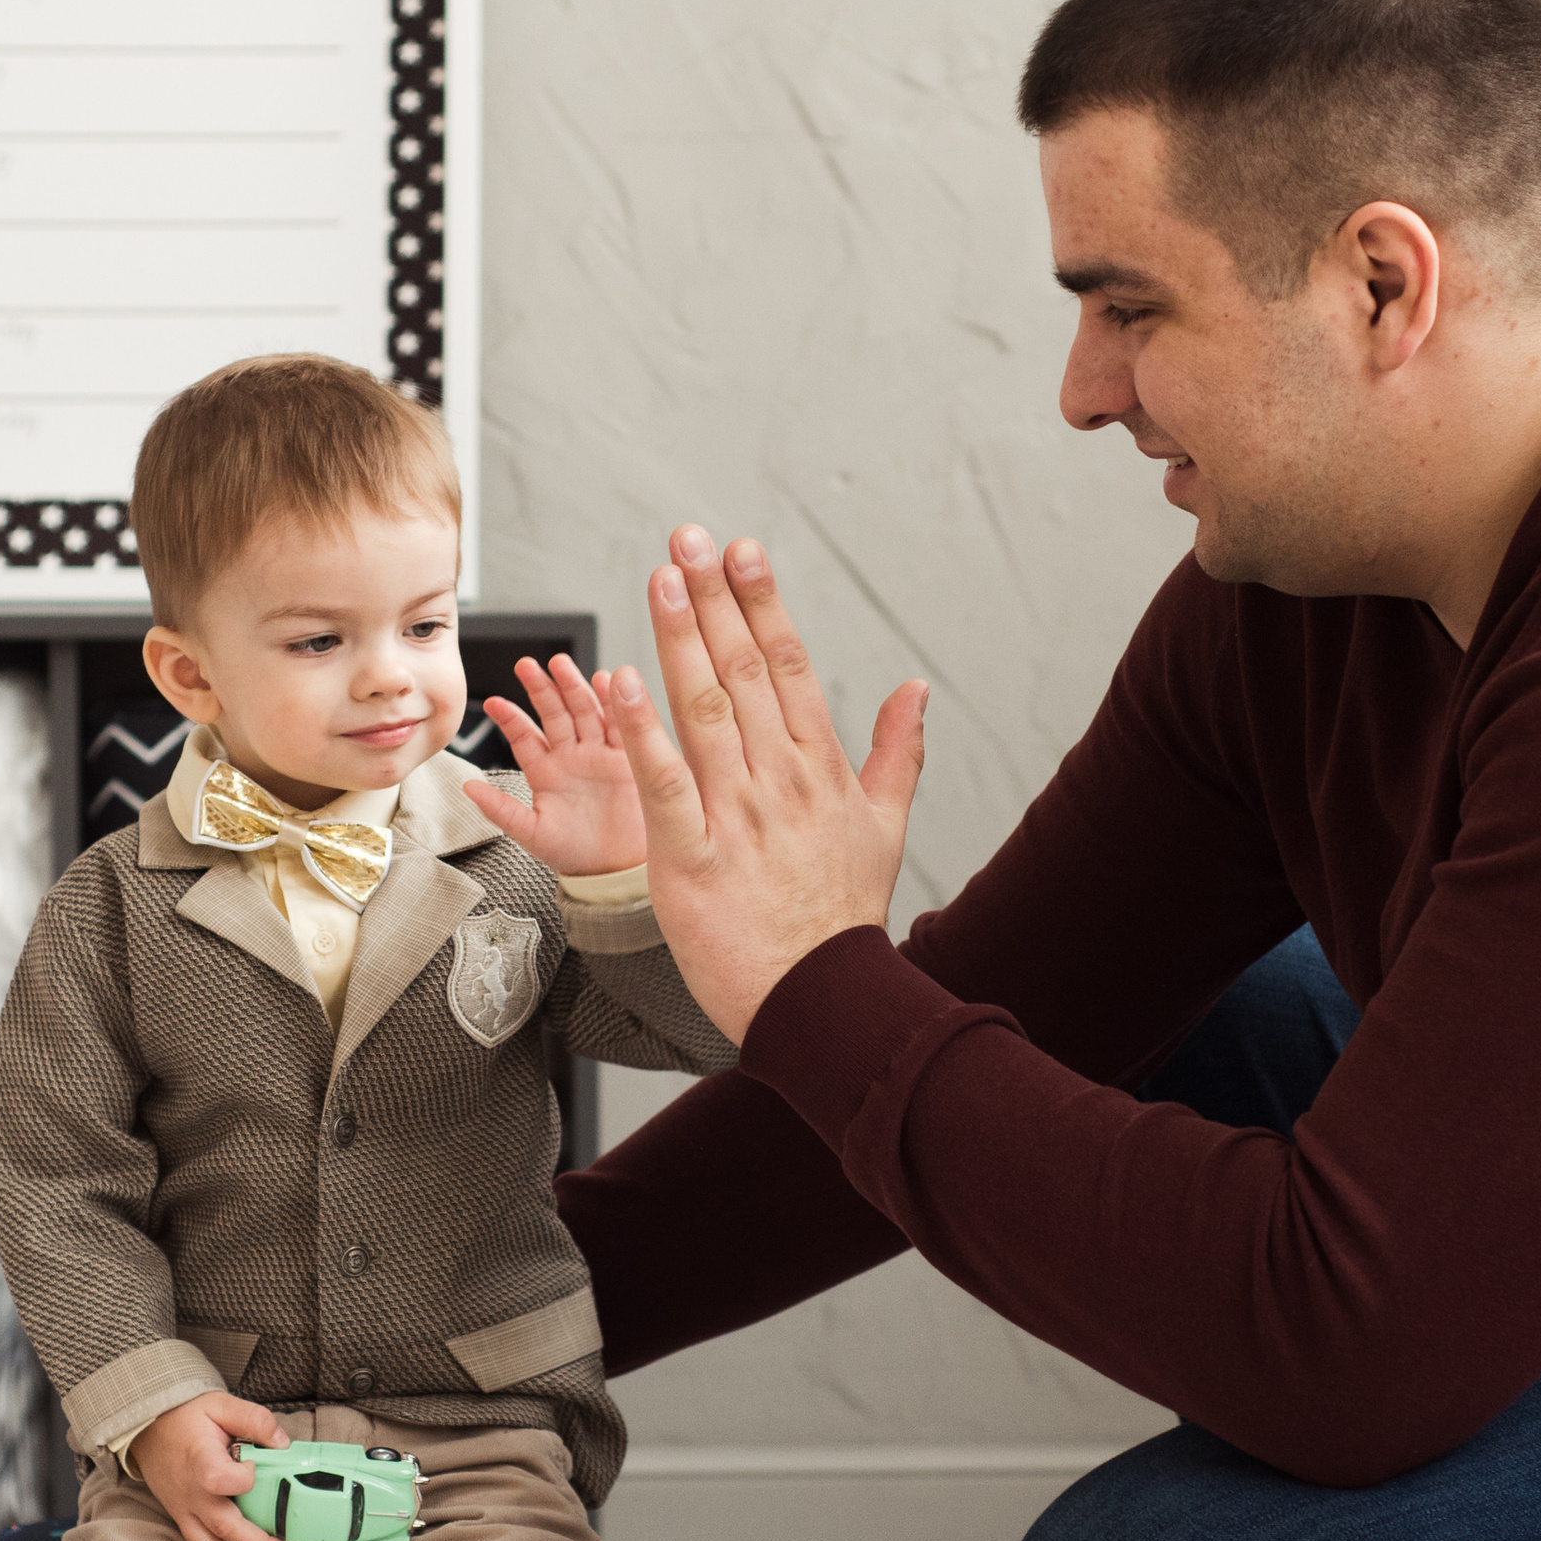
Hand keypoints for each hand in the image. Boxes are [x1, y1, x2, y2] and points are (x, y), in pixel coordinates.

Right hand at [130, 1390, 295, 1540]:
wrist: (150, 1428)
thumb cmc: (187, 1417)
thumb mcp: (221, 1405)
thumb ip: (255, 1420)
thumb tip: (282, 1443)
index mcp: (200, 1460)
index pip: (219, 1480)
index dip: (243, 1478)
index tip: (256, 1466)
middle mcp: (191, 1492)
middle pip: (224, 1529)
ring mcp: (184, 1509)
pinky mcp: (182, 1517)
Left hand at [460, 655, 649, 875]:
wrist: (618, 871)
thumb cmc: (574, 854)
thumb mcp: (532, 834)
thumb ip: (501, 810)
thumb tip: (467, 788)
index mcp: (545, 772)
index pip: (524, 736)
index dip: (510, 718)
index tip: (494, 703)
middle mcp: (571, 757)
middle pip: (554, 714)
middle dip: (542, 689)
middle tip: (528, 665)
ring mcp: (599, 755)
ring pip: (584, 712)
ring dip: (574, 687)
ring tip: (561, 665)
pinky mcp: (629, 758)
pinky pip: (620, 725)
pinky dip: (614, 703)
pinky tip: (607, 681)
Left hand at [605, 525, 927, 1041]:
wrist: (821, 1000)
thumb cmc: (841, 916)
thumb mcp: (885, 827)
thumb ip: (897, 751)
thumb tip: (915, 687)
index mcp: (819, 768)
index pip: (788, 665)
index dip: (761, 603)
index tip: (740, 550)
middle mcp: (780, 780)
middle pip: (743, 672)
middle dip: (712, 599)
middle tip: (687, 540)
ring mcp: (738, 817)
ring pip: (705, 712)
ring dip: (680, 641)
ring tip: (659, 580)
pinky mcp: (693, 860)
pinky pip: (666, 785)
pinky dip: (646, 734)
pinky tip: (624, 683)